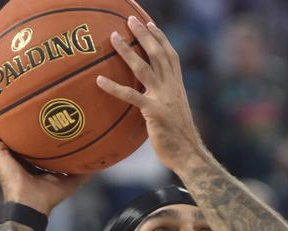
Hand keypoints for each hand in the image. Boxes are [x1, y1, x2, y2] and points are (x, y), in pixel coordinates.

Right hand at [0, 90, 89, 214]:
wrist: (31, 206)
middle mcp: (13, 151)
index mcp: (28, 156)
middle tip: (6, 86)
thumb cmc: (48, 197)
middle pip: (9, 125)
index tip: (33, 102)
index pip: (28, 134)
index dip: (30, 121)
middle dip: (6, 108)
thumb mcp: (71, 180)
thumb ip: (83, 169)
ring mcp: (1, 149)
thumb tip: (101, 161)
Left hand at [96, 16, 203, 173]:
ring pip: (143, 68)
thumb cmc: (179, 139)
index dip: (160, 38)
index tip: (150, 24)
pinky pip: (131, 96)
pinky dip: (114, 87)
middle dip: (143, 35)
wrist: (188, 153)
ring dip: (127, 51)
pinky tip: (99, 80)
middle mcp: (172, 88)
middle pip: (157, 54)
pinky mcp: (153, 112)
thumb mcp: (175, 114)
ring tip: (113, 37)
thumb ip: (166, 101)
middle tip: (130, 20)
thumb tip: (154, 99)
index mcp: (178, 87)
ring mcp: (163, 98)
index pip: (170, 55)